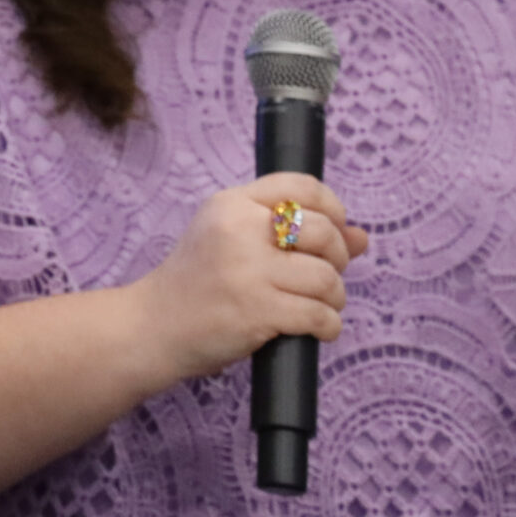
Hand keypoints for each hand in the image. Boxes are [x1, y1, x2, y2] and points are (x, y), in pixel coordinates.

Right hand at [133, 174, 370, 380]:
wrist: (153, 327)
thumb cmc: (196, 284)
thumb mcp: (233, 242)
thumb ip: (293, 234)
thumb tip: (362, 237)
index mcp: (231, 204)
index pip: (301, 187)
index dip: (332, 208)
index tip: (335, 232)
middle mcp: (239, 229)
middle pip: (322, 231)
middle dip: (338, 257)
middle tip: (324, 277)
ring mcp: (247, 271)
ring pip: (326, 277)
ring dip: (334, 298)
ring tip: (319, 307)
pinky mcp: (256, 311)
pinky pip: (319, 315)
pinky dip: (328, 325)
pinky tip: (317, 329)